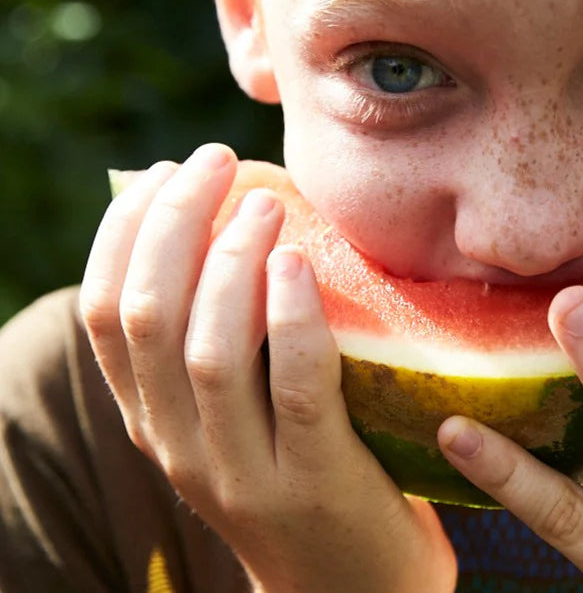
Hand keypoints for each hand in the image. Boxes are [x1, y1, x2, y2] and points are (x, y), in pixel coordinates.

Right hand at [80, 144, 455, 592]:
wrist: (351, 588)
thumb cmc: (300, 465)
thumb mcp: (237, 406)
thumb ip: (219, 328)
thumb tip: (218, 214)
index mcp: (150, 418)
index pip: (104, 314)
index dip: (125, 232)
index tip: (163, 173)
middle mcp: (177, 445)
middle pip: (147, 318)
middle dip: (174, 223)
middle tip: (216, 161)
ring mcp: (242, 470)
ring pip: (209, 351)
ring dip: (231, 262)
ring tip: (264, 203)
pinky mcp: (314, 480)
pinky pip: (295, 386)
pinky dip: (290, 318)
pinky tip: (297, 264)